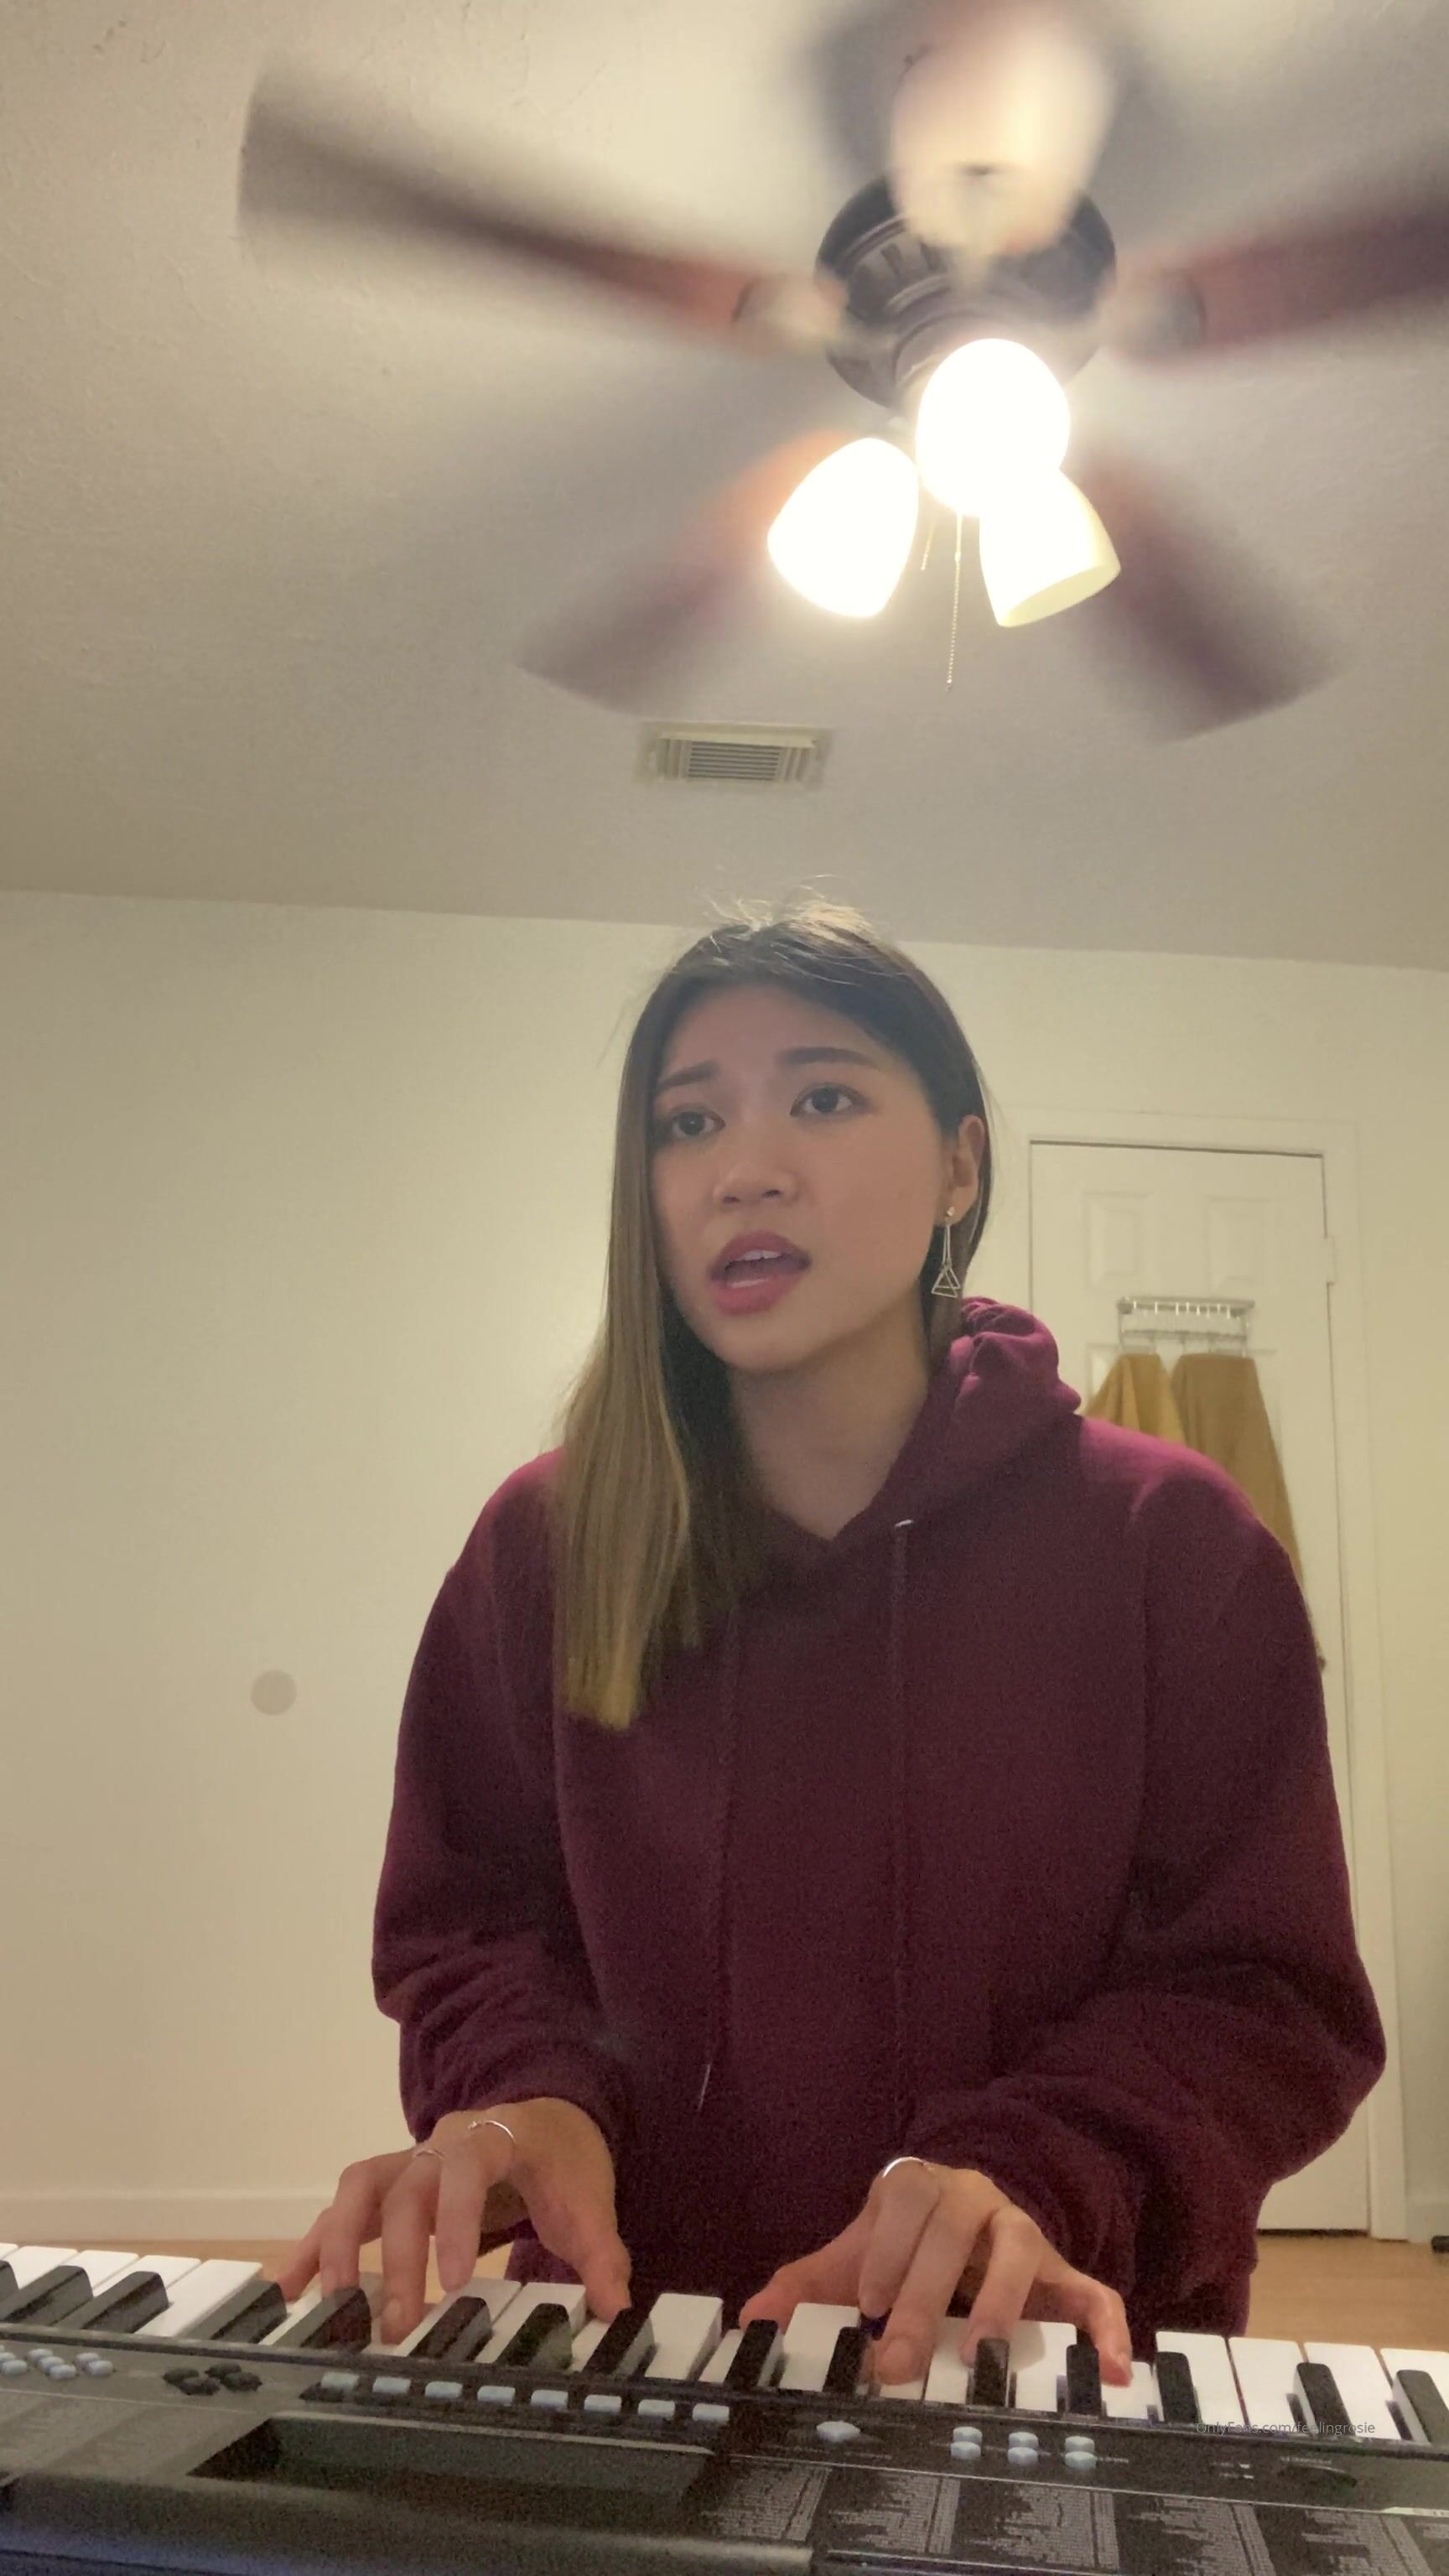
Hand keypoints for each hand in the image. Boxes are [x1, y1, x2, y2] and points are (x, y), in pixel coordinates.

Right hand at [273, 2097, 631, 2346]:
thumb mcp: (590, 2200)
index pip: (467, 2168)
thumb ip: (602, 2254)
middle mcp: (440, 2142)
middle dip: (399, 2257)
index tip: (457, 2281)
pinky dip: (315, 2245)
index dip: (456, 2220)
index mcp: (492, 2136)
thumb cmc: (565, 2161)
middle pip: (405, 2187)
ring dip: (342, 2245)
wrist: (548, 2119)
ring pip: (360, 2187)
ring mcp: (409, 2161)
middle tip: (400, 2325)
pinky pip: (342, 2208)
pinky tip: (288, 2287)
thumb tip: (615, 2311)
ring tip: (334, 2308)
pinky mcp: (390, 2187)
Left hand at [739, 2157, 1132, 2388]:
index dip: (888, 2245)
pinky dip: (1105, 2327)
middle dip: (926, 2295)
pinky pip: (1095, 2293)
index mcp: (922, 2187)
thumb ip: (807, 2285)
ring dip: (1002, 2299)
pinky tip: (1109, 2369)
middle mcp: (976, 2199)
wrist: (974, 2229)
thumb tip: (752, 2320)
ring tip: (983, 2354)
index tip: (870, 2304)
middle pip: (954, 2231)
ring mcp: (1025, 2232)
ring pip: (1021, 2247)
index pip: (905, 2196)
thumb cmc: (907, 2250)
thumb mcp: (858, 2260)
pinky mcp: (1065, 2274)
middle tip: (901, 2358)